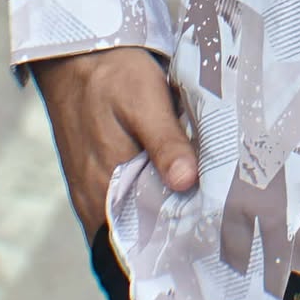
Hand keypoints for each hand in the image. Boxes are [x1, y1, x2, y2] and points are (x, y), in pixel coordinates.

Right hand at [30, 45, 197, 241]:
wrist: (78, 54)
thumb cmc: (112, 76)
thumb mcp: (144, 102)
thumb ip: (165, 143)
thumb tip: (187, 182)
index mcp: (103, 191)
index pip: (140, 244)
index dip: (175, 245)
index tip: (214, 241)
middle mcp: (94, 201)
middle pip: (140, 235)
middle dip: (177, 234)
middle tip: (222, 226)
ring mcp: (93, 191)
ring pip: (136, 219)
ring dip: (167, 214)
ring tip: (210, 208)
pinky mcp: (97, 178)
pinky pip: (128, 202)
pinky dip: (153, 198)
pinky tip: (183, 186)